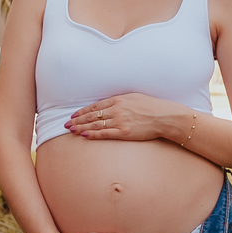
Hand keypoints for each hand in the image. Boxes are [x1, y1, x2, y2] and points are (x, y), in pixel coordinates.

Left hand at [66, 94, 185, 141]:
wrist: (165, 117)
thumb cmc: (152, 106)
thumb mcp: (134, 98)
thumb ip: (120, 101)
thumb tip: (109, 105)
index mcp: (119, 100)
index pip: (95, 106)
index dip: (83, 111)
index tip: (74, 115)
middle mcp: (117, 109)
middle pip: (92, 115)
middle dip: (77, 119)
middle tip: (66, 124)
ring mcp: (120, 121)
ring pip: (95, 124)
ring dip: (81, 127)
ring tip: (71, 130)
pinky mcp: (124, 132)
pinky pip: (104, 133)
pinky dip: (93, 134)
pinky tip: (84, 135)